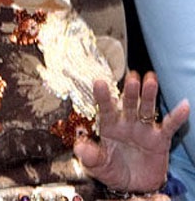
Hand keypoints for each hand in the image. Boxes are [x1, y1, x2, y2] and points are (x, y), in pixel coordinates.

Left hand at [73, 71, 189, 192]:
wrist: (134, 186)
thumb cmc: (113, 170)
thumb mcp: (98, 166)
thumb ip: (90, 156)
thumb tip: (78, 148)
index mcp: (108, 126)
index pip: (105, 109)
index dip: (102, 97)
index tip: (99, 82)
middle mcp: (126, 123)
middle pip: (128, 104)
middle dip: (130, 91)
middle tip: (132, 77)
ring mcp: (143, 129)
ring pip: (146, 109)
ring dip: (148, 95)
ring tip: (150, 79)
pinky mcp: (160, 139)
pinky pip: (169, 126)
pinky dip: (177, 117)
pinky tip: (184, 105)